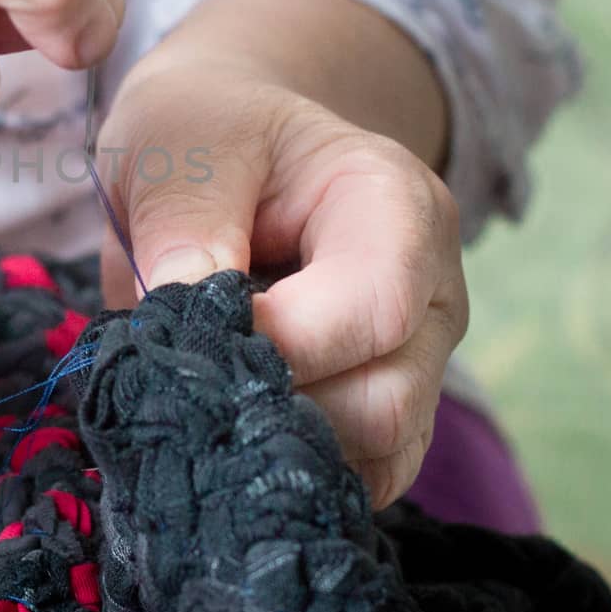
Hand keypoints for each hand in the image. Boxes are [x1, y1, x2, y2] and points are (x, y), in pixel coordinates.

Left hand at [97, 48, 467, 509]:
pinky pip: (355, 479)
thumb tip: (181, 323)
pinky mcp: (383, 414)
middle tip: (180, 378)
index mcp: (397, 206)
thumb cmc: (207, 132)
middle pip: (383, 404)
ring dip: (272, 449)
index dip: (275, 340)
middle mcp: (432, 295)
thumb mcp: (178, 142)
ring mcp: (417, 363)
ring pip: (374, 459)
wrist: (229, 145)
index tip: (186, 329)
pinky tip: (224, 436)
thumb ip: (183, 221)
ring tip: (197, 400)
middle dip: (268, 407)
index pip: (373, 307)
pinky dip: (284, 474)